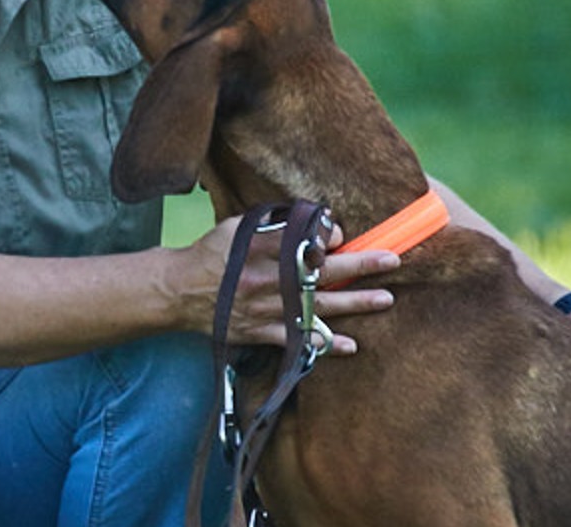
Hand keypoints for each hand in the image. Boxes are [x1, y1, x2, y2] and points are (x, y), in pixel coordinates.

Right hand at [192, 218, 397, 354]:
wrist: (179, 291)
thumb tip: (321, 227)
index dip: (330, 237)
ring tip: (385, 300)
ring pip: (318, 306)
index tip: (343, 236)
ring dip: (355, 304)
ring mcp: (266, 309)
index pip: (304, 239)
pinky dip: (324, 344)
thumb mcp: (240, 227)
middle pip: (322, 271)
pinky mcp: (261, 331)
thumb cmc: (214, 252)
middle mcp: (266, 278)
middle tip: (392, 260)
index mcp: (260, 247)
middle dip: (360, 265)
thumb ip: (277, 224)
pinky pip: (298, 340)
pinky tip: (351, 345)